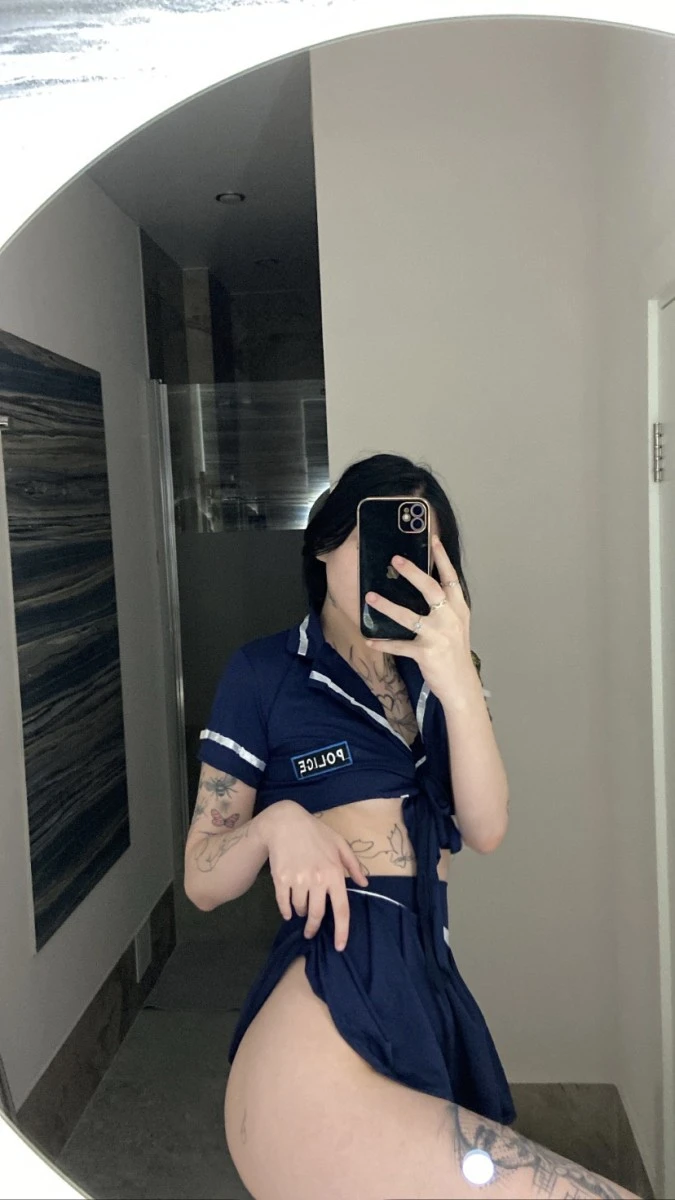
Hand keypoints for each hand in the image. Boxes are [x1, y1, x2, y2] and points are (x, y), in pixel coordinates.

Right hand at [257, 800, 368, 950]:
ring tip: (301, 909)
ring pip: (300, 909)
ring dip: (301, 913)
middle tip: (311, 932)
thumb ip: (353, 865)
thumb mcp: (339, 844)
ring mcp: (297, 880)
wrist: (285, 822)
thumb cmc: (316, 832)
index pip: (341, 909)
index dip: (342, 931)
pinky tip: (288, 912)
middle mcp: (317, 879)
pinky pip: (284, 904)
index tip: (339, 947)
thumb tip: (365, 884)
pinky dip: (286, 911)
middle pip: (317, 915)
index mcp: (334, 873)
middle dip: (314, 927)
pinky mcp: (281, 879)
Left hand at [364, 534, 478, 709]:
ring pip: (409, 616)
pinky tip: (370, 640)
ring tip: (370, 597)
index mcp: (458, 609)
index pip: (451, 578)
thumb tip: (426, 585)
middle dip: (412, 572)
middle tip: (395, 559)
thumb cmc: (455, 652)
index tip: (433, 539)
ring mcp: (438, 636)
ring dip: (387, 606)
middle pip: (430, 589)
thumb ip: (445, 606)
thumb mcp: (456, 625)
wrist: (461, 684)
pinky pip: (400, 646)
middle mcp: (450, 618)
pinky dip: (384, 644)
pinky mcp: (426, 653)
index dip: (442, 558)